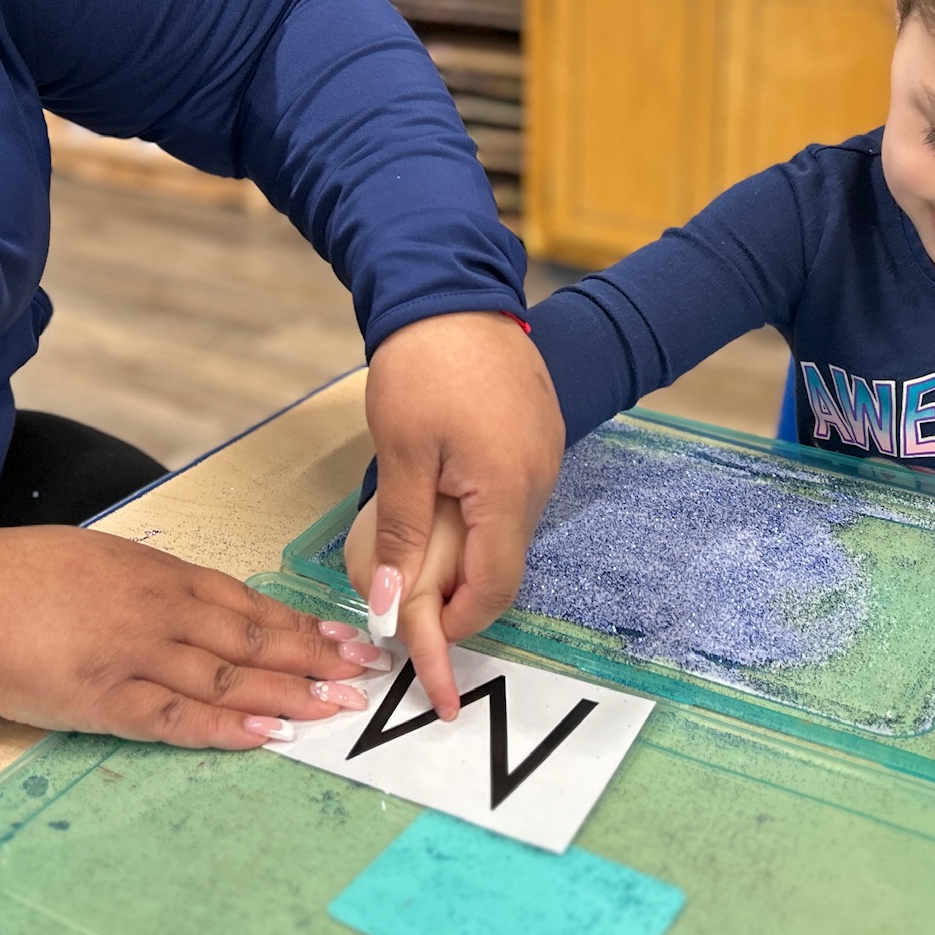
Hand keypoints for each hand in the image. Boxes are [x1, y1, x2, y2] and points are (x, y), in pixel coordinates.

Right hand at [0, 525, 387, 746]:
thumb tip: (195, 600)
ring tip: (334, 707)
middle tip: (360, 674)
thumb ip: (151, 581)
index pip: (247, 600)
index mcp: (159, 572)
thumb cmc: (24, 570)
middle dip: (313, 658)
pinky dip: (225, 726)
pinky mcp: (106, 699)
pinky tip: (265, 733)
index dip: (300, 623)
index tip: (343, 636)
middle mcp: (160, 610)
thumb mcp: (102, 556)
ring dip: (286, 693)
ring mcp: (136, 655)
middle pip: (252, 637)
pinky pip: (177, 716)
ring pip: (228, 675)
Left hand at [359, 310, 564, 716]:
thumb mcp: (401, 454)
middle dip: (458, 593)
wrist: (451, 287)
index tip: (421, 647)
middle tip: (407, 603)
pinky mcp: (537, 433)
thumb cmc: (423, 366)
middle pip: (504, 564)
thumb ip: (403, 536)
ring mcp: (544, 454)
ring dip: (466, 552)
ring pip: (507, 530)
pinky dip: (478, 514)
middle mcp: (539, 479)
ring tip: (415, 552)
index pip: (494, 589)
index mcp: (508, 491)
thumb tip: (391, 609)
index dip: (457, 626)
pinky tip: (440, 502)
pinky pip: (511, 494)